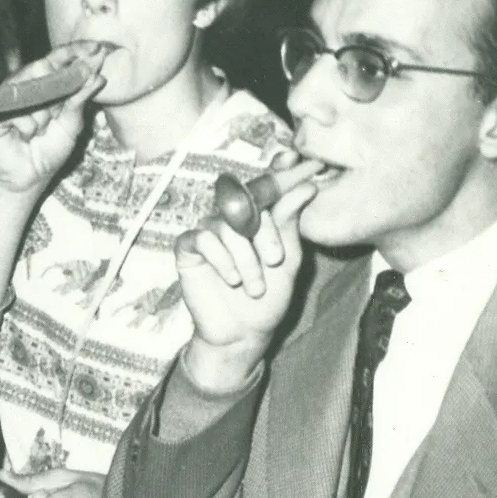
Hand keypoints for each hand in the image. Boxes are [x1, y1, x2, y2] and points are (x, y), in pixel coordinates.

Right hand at [0, 45, 106, 196]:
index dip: (76, 51)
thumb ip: (81, 97)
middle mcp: (23, 85)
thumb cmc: (50, 149)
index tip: (97, 48)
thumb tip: (97, 75)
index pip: (58, 58)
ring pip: (31, 90)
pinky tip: (24, 138)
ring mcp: (6, 97)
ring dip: (42, 116)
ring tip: (38, 132)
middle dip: (56, 95)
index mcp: (43, 84)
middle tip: (54, 118)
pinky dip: (28, 128)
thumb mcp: (72, 123)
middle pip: (43, 67)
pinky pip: (17, 111)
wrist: (31, 178)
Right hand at [174, 164, 317, 394]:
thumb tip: (306, 186)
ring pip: (225, 225)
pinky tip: (231, 279)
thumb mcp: (288, 260)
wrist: (243, 333)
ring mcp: (208, 232)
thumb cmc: (268, 298)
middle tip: (275, 259)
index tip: (309, 164)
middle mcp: (231, 219)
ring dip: (244, 256)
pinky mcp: (187, 249)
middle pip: (246, 203)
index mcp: (258, 218)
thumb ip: (292, 223)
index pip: (269, 187)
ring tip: (254, 285)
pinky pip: (201, 239)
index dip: (286, 174)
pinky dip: (221, 259)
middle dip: (264, 231)